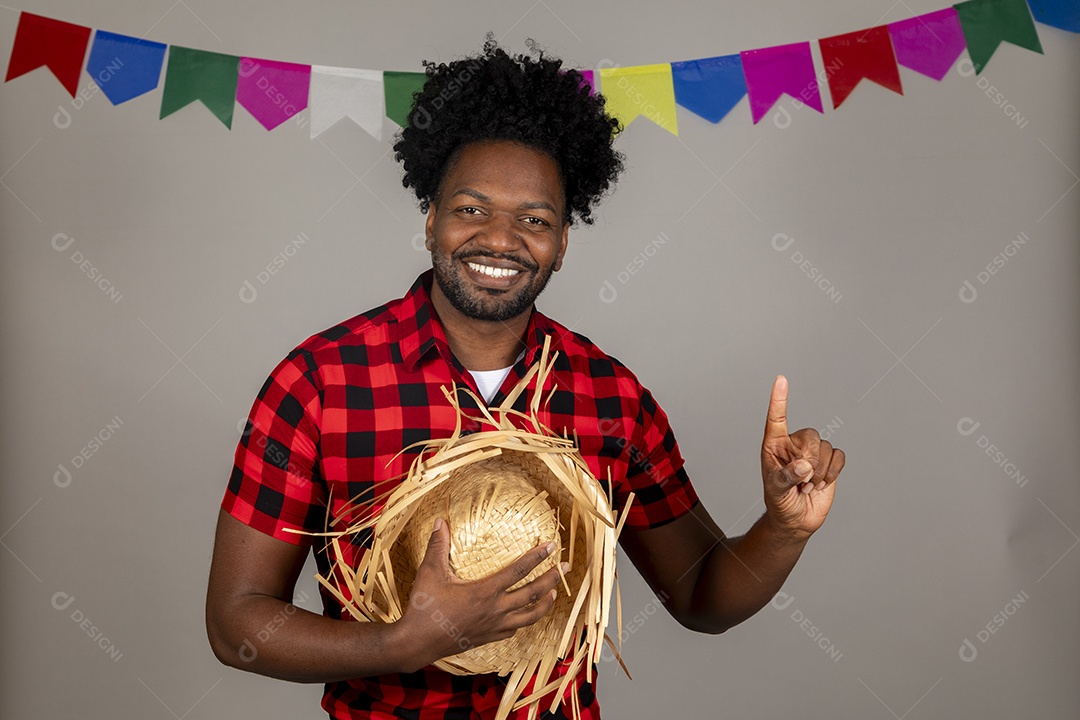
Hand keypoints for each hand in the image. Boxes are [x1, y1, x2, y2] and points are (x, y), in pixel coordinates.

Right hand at [395, 517, 565, 670]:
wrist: (417, 643)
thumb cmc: (423, 607)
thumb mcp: (429, 573)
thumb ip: (437, 546)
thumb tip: (441, 521)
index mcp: (485, 592)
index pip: (519, 570)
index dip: (537, 556)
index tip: (552, 545)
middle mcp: (495, 610)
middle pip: (533, 594)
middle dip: (552, 579)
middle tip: (565, 567)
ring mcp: (494, 627)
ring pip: (530, 616)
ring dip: (545, 603)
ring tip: (555, 593)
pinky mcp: (488, 639)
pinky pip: (514, 630)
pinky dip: (525, 621)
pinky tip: (525, 616)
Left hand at [760, 375, 845, 538]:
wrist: (796, 520)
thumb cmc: (780, 503)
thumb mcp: (776, 492)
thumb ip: (787, 477)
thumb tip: (804, 465)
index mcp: (773, 445)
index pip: (776, 418)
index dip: (779, 400)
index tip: (781, 379)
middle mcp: (793, 444)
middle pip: (810, 436)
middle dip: (809, 461)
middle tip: (801, 482)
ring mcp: (812, 452)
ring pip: (825, 447)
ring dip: (820, 472)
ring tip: (807, 487)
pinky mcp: (829, 461)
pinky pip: (839, 456)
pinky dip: (833, 472)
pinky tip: (822, 484)